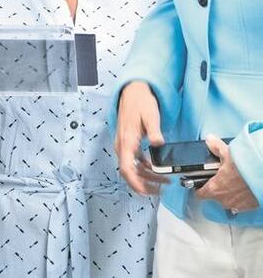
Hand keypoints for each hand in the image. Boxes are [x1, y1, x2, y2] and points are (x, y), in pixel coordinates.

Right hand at [114, 80, 167, 194]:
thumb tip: (158, 144)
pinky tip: (155, 169)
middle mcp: (122, 145)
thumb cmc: (140, 102)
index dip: (136, 183)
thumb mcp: (150, 115)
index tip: (147, 191)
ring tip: (163, 182)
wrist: (133, 92)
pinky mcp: (128, 144)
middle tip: (160, 190)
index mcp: (127, 141)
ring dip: (145, 177)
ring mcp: (124, 145)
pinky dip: (144, 169)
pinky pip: (133, 161)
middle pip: (129, 172)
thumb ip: (154, 131)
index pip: (127, 169)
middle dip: (144, 184)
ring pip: (132, 168)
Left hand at [196, 135, 259, 212]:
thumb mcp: (227, 154)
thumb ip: (215, 147)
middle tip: (222, 178)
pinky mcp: (249, 206)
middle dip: (217, 188)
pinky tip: (244, 187)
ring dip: (229, 193)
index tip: (200, 184)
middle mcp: (224, 200)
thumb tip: (209, 140)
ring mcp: (237, 205)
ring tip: (234, 182)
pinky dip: (241, 196)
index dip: (199, 188)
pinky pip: (241, 203)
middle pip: (214, 196)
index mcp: (214, 188)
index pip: (199, 194)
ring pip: (228, 200)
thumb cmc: (246, 167)